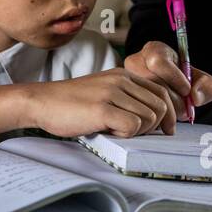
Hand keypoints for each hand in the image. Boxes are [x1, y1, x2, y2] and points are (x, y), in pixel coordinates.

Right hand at [31, 67, 177, 138]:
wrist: (42, 101)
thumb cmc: (71, 103)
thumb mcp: (104, 91)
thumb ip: (127, 98)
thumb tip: (155, 119)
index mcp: (123, 75)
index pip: (162, 92)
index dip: (169, 114)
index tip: (166, 129)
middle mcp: (121, 80)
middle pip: (160, 107)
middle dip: (155, 127)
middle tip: (136, 134)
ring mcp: (112, 93)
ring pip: (150, 119)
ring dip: (138, 132)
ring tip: (116, 131)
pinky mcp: (102, 108)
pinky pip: (133, 127)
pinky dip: (125, 136)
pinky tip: (108, 132)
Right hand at [124, 41, 211, 121]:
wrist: (165, 95)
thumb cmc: (182, 86)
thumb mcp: (199, 82)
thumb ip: (208, 86)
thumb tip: (195, 96)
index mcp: (154, 50)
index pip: (158, 61)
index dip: (175, 77)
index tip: (186, 90)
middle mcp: (134, 62)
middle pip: (151, 82)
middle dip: (173, 100)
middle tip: (183, 110)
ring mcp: (121, 80)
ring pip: (143, 98)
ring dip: (163, 112)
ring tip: (172, 116)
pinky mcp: (117, 99)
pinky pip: (135, 112)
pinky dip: (150, 121)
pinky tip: (158, 123)